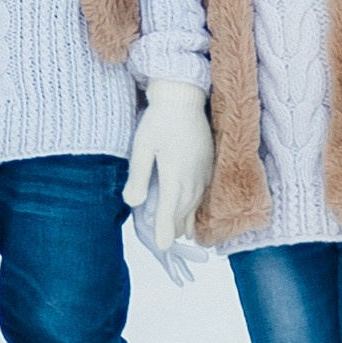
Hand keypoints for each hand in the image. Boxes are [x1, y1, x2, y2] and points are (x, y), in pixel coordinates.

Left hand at [123, 79, 211, 251]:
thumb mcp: (142, 146)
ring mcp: (204, 172)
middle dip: (174, 227)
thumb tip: (132, 203)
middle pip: (183, 212)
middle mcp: (193, 178)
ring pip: (195, 204)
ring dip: (186, 219)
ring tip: (179, 234)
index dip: (164, 231)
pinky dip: (196, 207)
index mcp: (175, 175)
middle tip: (164, 242)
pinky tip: (192, 210)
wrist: (184, 96)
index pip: (169, 211)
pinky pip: (203, 194)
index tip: (161, 246)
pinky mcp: (209, 164)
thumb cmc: (159, 119)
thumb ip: (138, 176)